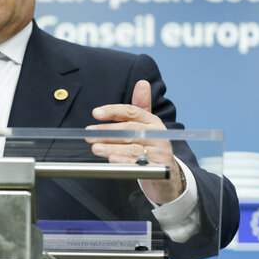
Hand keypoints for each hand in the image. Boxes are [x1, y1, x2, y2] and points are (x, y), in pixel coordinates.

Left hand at [86, 80, 183, 203]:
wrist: (168, 176)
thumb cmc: (152, 147)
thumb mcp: (147, 125)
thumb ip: (141, 106)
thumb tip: (142, 83)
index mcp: (152, 122)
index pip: (131, 112)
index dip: (113, 111)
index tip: (96, 113)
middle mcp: (157, 135)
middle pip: (129, 130)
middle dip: (107, 131)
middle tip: (90, 134)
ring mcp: (159, 152)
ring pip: (132, 147)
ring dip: (112, 147)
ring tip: (96, 148)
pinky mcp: (159, 168)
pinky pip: (139, 164)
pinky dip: (124, 161)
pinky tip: (112, 160)